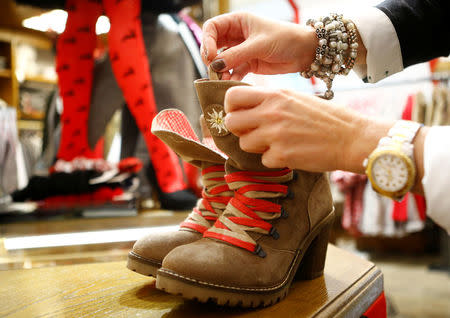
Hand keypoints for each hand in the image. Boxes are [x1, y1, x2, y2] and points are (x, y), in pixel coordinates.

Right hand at [201, 12, 316, 80]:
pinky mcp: (247, 64)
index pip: (212, 28)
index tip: (211, 56)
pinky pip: (232, 71)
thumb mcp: (259, 45)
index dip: (207, 41)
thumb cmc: (285, 39)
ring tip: (221, 79)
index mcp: (238, 21)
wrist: (304, 52)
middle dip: (211, 58)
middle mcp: (236, 35)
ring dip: (219, 70)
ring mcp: (241, 50)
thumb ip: (236, 55)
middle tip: (214, 70)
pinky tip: (230, 82)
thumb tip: (215, 65)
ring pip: (221, 60)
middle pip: (213, 45)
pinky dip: (230, 77)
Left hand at [224, 86, 392, 172]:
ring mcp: (275, 135)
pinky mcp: (282, 155)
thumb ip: (270, 101)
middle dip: (239, 130)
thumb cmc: (324, 118)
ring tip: (276, 142)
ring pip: (244, 144)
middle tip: (253, 132)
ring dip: (256, 146)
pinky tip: (290, 152)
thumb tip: (244, 108)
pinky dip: (274, 159)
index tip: (239, 114)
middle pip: (231, 122)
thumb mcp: (295, 98)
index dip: (231, 107)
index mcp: (274, 95)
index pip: (232, 96)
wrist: (351, 137)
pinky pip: (263, 160)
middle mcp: (271, 113)